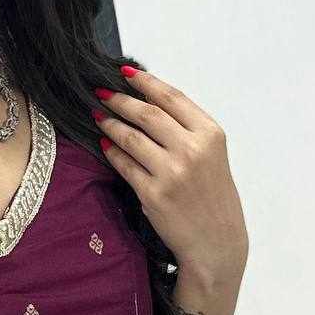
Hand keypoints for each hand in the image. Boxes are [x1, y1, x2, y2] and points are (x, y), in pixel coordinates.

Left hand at [95, 61, 248, 287]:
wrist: (217, 242)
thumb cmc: (213, 196)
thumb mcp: (212, 155)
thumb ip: (186, 129)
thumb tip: (148, 102)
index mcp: (210, 134)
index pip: (171, 97)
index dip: (144, 82)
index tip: (124, 72)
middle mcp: (192, 150)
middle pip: (147, 113)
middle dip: (119, 100)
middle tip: (101, 93)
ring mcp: (172, 173)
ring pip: (131, 137)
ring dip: (110, 123)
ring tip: (97, 116)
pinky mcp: (153, 194)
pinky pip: (125, 165)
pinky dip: (112, 152)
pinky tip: (105, 145)